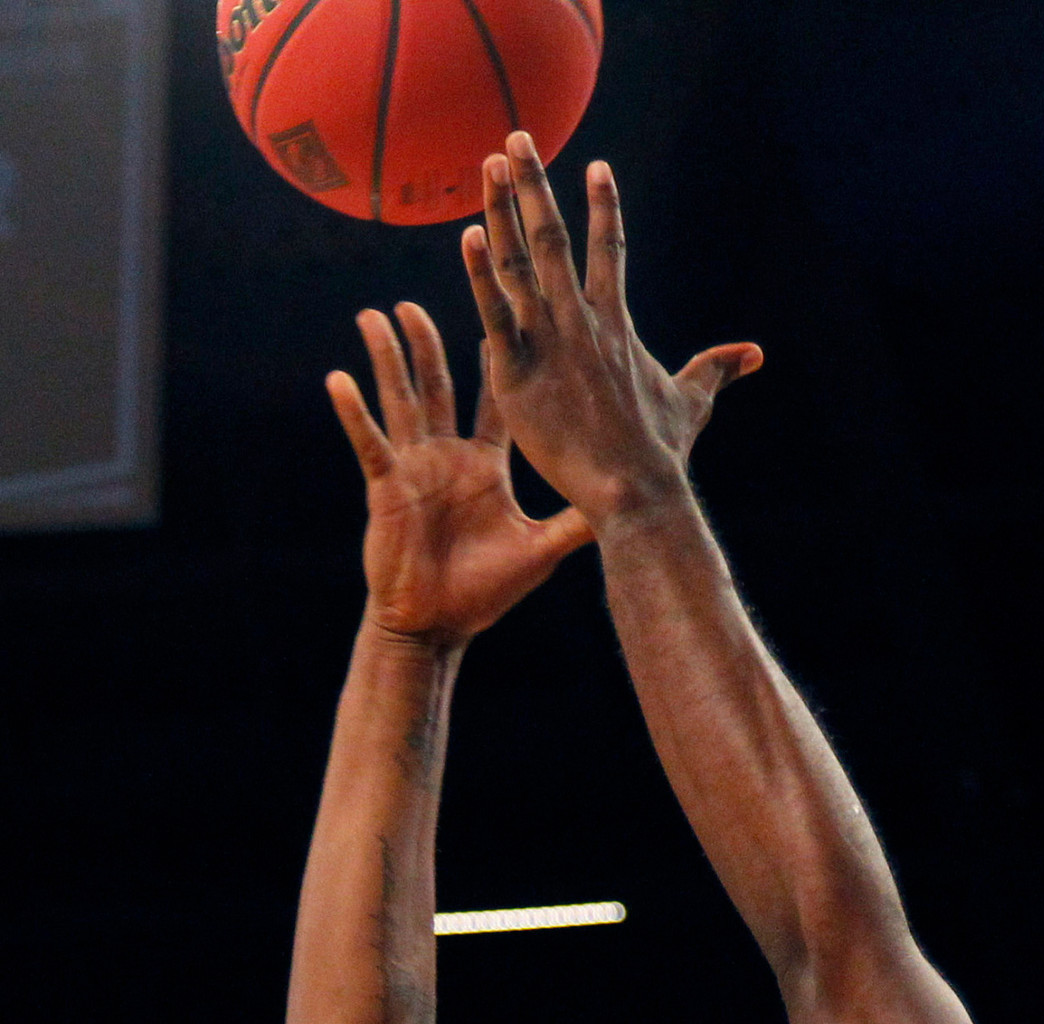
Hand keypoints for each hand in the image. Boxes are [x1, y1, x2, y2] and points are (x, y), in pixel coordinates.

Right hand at [327, 299, 592, 646]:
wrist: (437, 626)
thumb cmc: (485, 593)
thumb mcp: (540, 550)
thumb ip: (575, 522)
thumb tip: (624, 505)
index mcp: (485, 465)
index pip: (494, 400)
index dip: (497, 358)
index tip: (503, 309)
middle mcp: (449, 457)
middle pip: (440, 385)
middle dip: (431, 341)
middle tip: (426, 296)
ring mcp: (414, 468)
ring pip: (402, 400)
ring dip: (389, 358)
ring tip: (378, 315)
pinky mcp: (386, 487)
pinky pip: (369, 442)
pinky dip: (355, 412)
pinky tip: (339, 379)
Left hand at [463, 138, 761, 525]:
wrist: (635, 490)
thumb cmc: (660, 452)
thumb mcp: (692, 402)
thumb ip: (715, 369)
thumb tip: (755, 354)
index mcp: (616, 323)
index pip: (608, 250)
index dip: (604, 207)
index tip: (597, 166)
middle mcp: (581, 321)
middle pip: (552, 236)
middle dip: (534, 184)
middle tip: (516, 138)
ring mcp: (549, 343)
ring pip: (518, 262)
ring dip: (502, 209)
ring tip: (489, 165)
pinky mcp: (518, 373)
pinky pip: (495, 313)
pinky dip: (481, 275)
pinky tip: (470, 233)